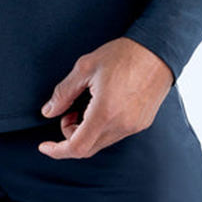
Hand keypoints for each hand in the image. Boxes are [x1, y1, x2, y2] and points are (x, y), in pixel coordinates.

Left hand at [37, 37, 173, 158]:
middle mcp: (121, 125)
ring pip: (102, 142)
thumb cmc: (122, 55)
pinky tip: (101, 106)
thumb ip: (64, 92)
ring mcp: (134, 127)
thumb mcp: (85, 68)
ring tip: (85, 105)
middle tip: (68, 112)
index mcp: (105, 113)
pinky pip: (115, 135)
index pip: (77, 147)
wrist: (156, 51)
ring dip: (87, 131)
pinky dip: (101, 128)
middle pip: (88, 148)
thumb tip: (49, 111)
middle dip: (71, 136)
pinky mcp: (142, 124)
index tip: (45, 146)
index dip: (58, 150)